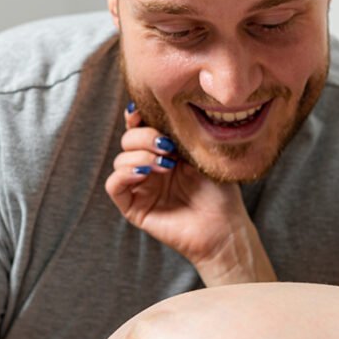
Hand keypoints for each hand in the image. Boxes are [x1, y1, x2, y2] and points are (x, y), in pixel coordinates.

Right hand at [105, 104, 275, 285]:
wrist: (224, 227)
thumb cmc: (220, 192)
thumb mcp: (202, 154)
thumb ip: (181, 134)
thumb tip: (164, 111)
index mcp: (165, 151)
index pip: (140, 126)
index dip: (136, 116)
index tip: (142, 111)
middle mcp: (149, 167)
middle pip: (128, 140)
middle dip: (144, 137)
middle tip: (167, 146)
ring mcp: (141, 187)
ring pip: (119, 160)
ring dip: (139, 156)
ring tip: (166, 164)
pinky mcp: (134, 208)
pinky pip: (114, 186)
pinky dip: (124, 174)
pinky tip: (144, 173)